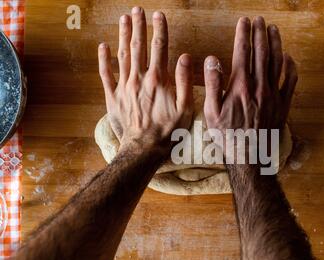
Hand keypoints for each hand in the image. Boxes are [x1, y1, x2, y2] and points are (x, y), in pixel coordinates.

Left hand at [98, 8, 192, 152]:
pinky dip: (104, 59)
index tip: (159, 15)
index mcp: (158, 80)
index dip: (160, 29)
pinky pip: (106, 74)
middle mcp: (139, 79)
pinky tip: (104, 46)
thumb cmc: (168, 131)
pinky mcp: (113, 97)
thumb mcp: (186, 108)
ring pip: (123, 55)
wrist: (144, 149)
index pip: (159, 48)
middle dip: (139, 26)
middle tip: (137, 10)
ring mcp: (124, 87)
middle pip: (138, 46)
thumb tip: (185, 57)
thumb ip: (184, 81)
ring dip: (124, 36)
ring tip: (124, 19)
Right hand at [203, 16, 296, 161]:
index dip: (243, 34)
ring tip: (273, 29)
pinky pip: (290, 82)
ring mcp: (273, 95)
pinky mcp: (283, 105)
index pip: (242, 53)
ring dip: (275, 44)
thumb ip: (212, 84)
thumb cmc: (226, 136)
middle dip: (260, 33)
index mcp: (239, 86)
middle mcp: (259, 87)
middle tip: (259, 19)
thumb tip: (212, 60)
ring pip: (277, 63)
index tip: (244, 22)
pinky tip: (288, 57)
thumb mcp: (211, 112)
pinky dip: (290, 67)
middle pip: (261, 53)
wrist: (248, 156)